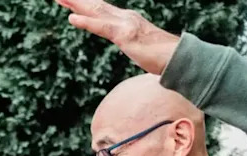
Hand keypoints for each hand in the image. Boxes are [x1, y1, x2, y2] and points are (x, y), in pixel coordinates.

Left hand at [55, 0, 180, 74]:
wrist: (178, 58)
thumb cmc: (162, 56)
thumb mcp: (140, 46)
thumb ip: (132, 41)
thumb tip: (130, 43)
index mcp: (126, 20)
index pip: (100, 10)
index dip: (83, 4)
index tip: (68, 1)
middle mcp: (124, 18)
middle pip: (94, 6)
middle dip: (75, 0)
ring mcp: (124, 25)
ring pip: (95, 12)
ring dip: (75, 4)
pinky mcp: (125, 36)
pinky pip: (101, 28)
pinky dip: (86, 22)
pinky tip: (71, 18)